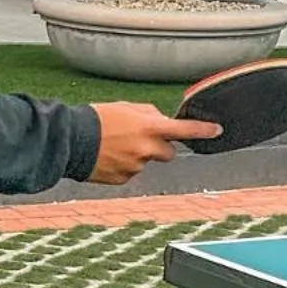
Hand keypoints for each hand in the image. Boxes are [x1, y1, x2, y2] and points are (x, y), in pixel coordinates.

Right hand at [88, 102, 221, 184]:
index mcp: (150, 128)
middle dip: (159, 148)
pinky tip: (107, 157)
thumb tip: (162, 120)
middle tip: (139, 139)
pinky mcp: (124, 179)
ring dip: (137, 156)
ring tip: (113, 146)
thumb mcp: (126, 108)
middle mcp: (147, 150)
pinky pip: (130, 172)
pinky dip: (123, 166)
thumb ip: (149, 114)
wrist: (69, 140)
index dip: (203, 130)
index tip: (217, 130)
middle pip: (169, 153)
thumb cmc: (96, 119)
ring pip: (146, 162)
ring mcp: (136, 166)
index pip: (185, 129)